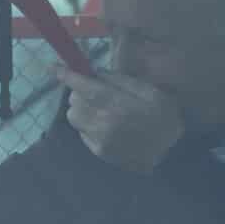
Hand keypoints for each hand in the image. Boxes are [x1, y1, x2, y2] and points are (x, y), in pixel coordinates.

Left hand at [60, 69, 184, 172]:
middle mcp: (104, 123)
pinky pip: (81, 131)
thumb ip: (122, 81)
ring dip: (81, 108)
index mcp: (119, 105)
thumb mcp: (151, 92)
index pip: (84, 87)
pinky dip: (88, 124)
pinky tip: (106, 124)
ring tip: (100, 108)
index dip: (67, 75)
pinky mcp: (98, 151)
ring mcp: (99, 139)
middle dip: (80, 91)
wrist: (171, 156)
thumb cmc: (164, 119)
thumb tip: (96, 72)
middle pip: (74, 101)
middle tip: (95, 90)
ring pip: (73, 117)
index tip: (53, 67)